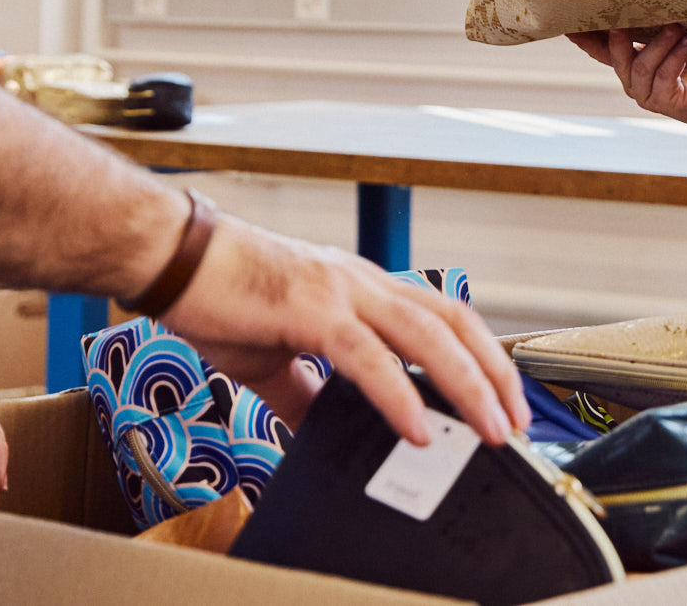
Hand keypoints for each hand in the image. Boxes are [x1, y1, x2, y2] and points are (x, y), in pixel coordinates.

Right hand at [162, 217, 528, 449]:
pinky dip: (401, 393)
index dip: (478, 355)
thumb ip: (301, 392)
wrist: (171, 258)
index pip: (439, 316)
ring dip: (467, 384)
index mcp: (358, 289)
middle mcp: (361, 282)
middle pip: (453, 321)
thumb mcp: (271, 355)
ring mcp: (340, 291)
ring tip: (489, 429)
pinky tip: (419, 426)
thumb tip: (317, 428)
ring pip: (426, 334)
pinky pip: (368, 355)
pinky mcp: (310, 309)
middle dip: (493, 372)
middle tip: (515, 421)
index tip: (500, 398)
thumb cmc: (216, 294)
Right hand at [569, 26, 686, 132]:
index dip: (584, 37)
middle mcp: (633, 80)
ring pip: (640, 66)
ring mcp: (648, 94)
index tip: (568, 21)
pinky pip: (664, 77)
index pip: (601, 50)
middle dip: (619, 36)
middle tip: (625, 17)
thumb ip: (655, 24)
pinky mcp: (666, 102)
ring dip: (659, 44)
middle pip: (615, 57)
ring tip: (675, 28)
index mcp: (631, 62)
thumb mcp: (674, 35)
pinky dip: (676, 57)